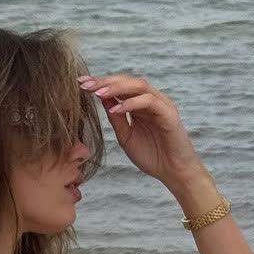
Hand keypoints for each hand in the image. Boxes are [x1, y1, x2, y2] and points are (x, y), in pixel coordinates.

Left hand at [78, 73, 203, 186]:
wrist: (173, 173)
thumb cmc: (152, 157)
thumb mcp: (125, 136)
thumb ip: (116, 118)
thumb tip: (101, 98)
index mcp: (140, 105)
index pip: (120, 87)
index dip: (100, 83)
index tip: (80, 84)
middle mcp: (151, 100)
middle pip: (128, 81)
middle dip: (105, 81)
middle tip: (85, 84)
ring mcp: (162, 105)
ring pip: (139, 86)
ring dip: (117, 87)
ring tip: (98, 92)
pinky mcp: (169, 114)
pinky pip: (149, 101)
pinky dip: (131, 103)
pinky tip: (115, 109)